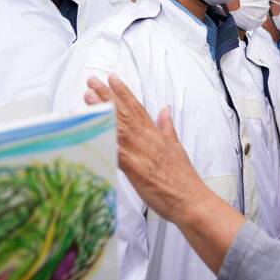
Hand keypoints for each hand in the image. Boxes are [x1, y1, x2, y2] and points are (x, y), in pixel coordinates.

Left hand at [84, 75, 209, 226]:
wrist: (191, 200)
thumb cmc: (183, 178)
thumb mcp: (176, 147)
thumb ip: (166, 127)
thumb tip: (165, 110)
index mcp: (156, 135)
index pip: (138, 107)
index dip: (124, 92)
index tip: (112, 79)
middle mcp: (148, 139)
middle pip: (125, 113)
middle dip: (107, 95)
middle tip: (92, 81)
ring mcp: (141, 153)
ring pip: (119, 127)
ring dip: (102, 111)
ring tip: (88, 97)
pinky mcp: (136, 170)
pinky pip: (117, 153)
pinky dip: (106, 141)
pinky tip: (94, 131)